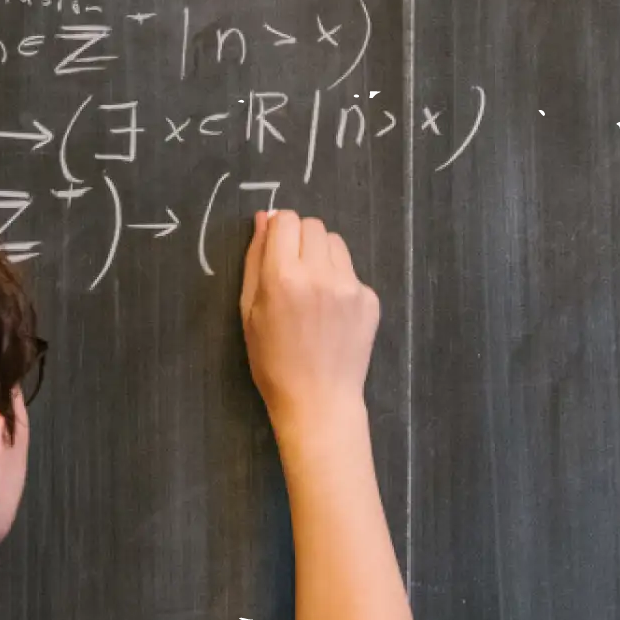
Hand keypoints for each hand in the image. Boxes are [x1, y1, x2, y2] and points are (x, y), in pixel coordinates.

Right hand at [239, 209, 380, 433]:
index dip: (278, 230)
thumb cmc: (273, 362)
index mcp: (283, 276)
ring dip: (322, 255)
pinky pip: (351, 272)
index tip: (276, 248)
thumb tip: (264, 219)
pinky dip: (340, 281)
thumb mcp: (249, 312)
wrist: (318, 400)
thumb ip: (255, 260)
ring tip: (314, 290)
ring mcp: (350, 286)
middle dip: (300, 239)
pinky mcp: (370, 299)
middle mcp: (319, 273)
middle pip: (313, 225)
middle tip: (294, 270)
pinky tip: (332, 313)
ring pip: (335, 243)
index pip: (286, 220)